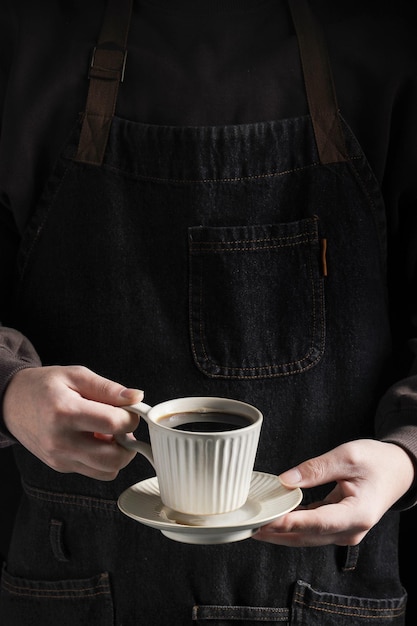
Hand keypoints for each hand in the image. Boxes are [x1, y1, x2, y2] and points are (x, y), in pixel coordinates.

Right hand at [3, 365, 143, 479]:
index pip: (113, 424)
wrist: (10, 403)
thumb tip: (136, 397)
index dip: (131, 418)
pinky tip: (95, 440)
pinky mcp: (60, 467)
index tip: (130, 411)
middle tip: (123, 426)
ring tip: (109, 433)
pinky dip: (103, 459)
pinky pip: (95, 472)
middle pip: (114, 458)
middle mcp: (61, 440)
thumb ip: (108, 388)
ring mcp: (59, 458)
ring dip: (118, 454)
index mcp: (65, 412)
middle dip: (129, 443)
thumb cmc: (44, 386)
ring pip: (108, 471)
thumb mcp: (76, 375)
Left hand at [253, 439, 414, 546]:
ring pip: (305, 536)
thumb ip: (316, 469)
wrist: (398, 470)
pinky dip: (291, 524)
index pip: (316, 522)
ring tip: (253, 523)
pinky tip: (273, 516)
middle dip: (276, 532)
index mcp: (357, 514)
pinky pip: (310, 529)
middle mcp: (350, 530)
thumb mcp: (347, 456)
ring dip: (280, 531)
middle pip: (306, 536)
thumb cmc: (377, 461)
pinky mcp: (337, 526)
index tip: (265, 520)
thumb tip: (285, 481)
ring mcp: (343, 531)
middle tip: (247, 525)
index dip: (289, 523)